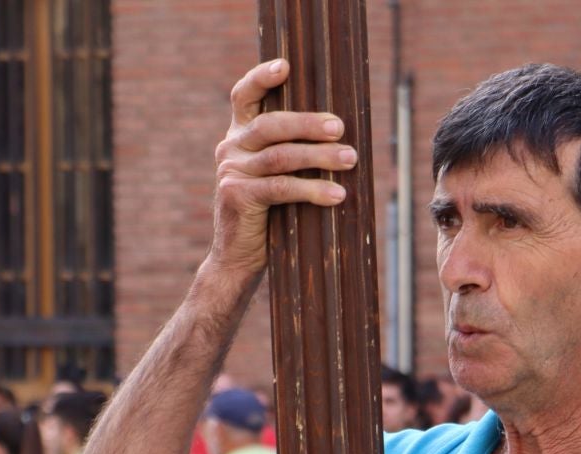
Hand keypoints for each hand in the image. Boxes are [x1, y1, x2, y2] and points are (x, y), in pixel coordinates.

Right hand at [211, 60, 359, 275]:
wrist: (237, 260)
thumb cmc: (268, 217)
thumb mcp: (274, 179)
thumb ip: (290, 154)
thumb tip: (341, 137)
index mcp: (238, 137)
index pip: (243, 97)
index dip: (261, 78)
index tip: (286, 65)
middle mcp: (230, 148)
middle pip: (271, 125)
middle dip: (308, 123)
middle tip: (341, 127)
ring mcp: (231, 172)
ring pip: (281, 156)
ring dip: (319, 157)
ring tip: (350, 159)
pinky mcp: (237, 196)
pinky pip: (281, 187)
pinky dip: (313, 190)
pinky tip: (337, 194)